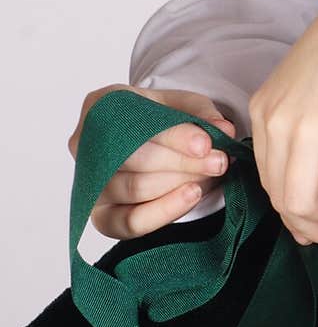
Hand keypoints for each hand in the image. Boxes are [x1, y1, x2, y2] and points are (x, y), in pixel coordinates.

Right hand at [68, 85, 235, 238]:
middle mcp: (85, 144)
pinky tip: (192, 196)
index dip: (173, 135)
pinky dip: (164, 211)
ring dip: (179, 183)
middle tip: (219, 162)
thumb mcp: (183, 104)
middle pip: (136, 158)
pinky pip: (130, 222)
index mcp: (101, 106)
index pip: (135, 123)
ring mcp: (91, 183)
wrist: (148, 141)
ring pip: (136, 188)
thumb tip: (224, 131)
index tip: (206, 143)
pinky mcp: (101, 216)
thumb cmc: (161, 118)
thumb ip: (202, 113)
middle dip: (183, 162)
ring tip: (210, 175)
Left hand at [248, 0, 317, 248]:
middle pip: (279, 197)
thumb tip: (305, 186)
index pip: (265, 179)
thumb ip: (291, 131)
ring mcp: (311, 126)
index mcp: (263, 113)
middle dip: (305, 225)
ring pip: (302, 200)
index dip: (288, 210)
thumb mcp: (297, 93)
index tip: (310, 223)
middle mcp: (278, 122)